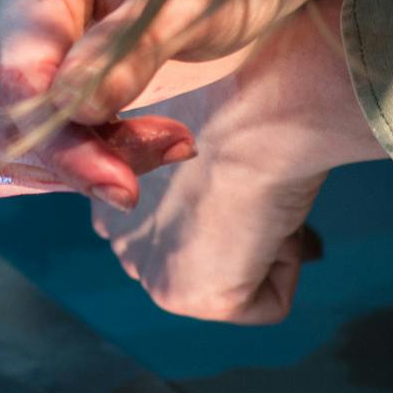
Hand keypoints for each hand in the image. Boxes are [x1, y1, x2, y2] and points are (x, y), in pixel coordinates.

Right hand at [0, 0, 335, 207]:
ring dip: (81, 163)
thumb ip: (134, 47)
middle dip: (80, 157)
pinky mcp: (21, 74)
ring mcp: (5, 33)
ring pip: (6, 141)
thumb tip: (73, 106)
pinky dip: (76, 162)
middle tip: (173, 148)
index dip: (59, 138)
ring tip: (165, 139)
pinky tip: (136, 142)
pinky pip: (21, 148)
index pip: (17, 70)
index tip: (125, 186)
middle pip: (4, 113)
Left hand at [89, 0, 381, 322]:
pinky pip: (264, 301)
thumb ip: (190, 166)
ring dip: (266, 241)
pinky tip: (272, 219)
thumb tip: (234, 202)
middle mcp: (113, 232)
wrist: (257, 106)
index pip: (172, 216)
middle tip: (269, 190)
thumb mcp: (199, 122)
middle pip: (203, 250)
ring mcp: (144, 269)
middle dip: (241, 231)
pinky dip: (287, 262)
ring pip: (235, 274)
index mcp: (104, 183)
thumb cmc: (240, 92)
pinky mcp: (184, 297)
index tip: (251, 184)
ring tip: (268, 196)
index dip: (222, 204)